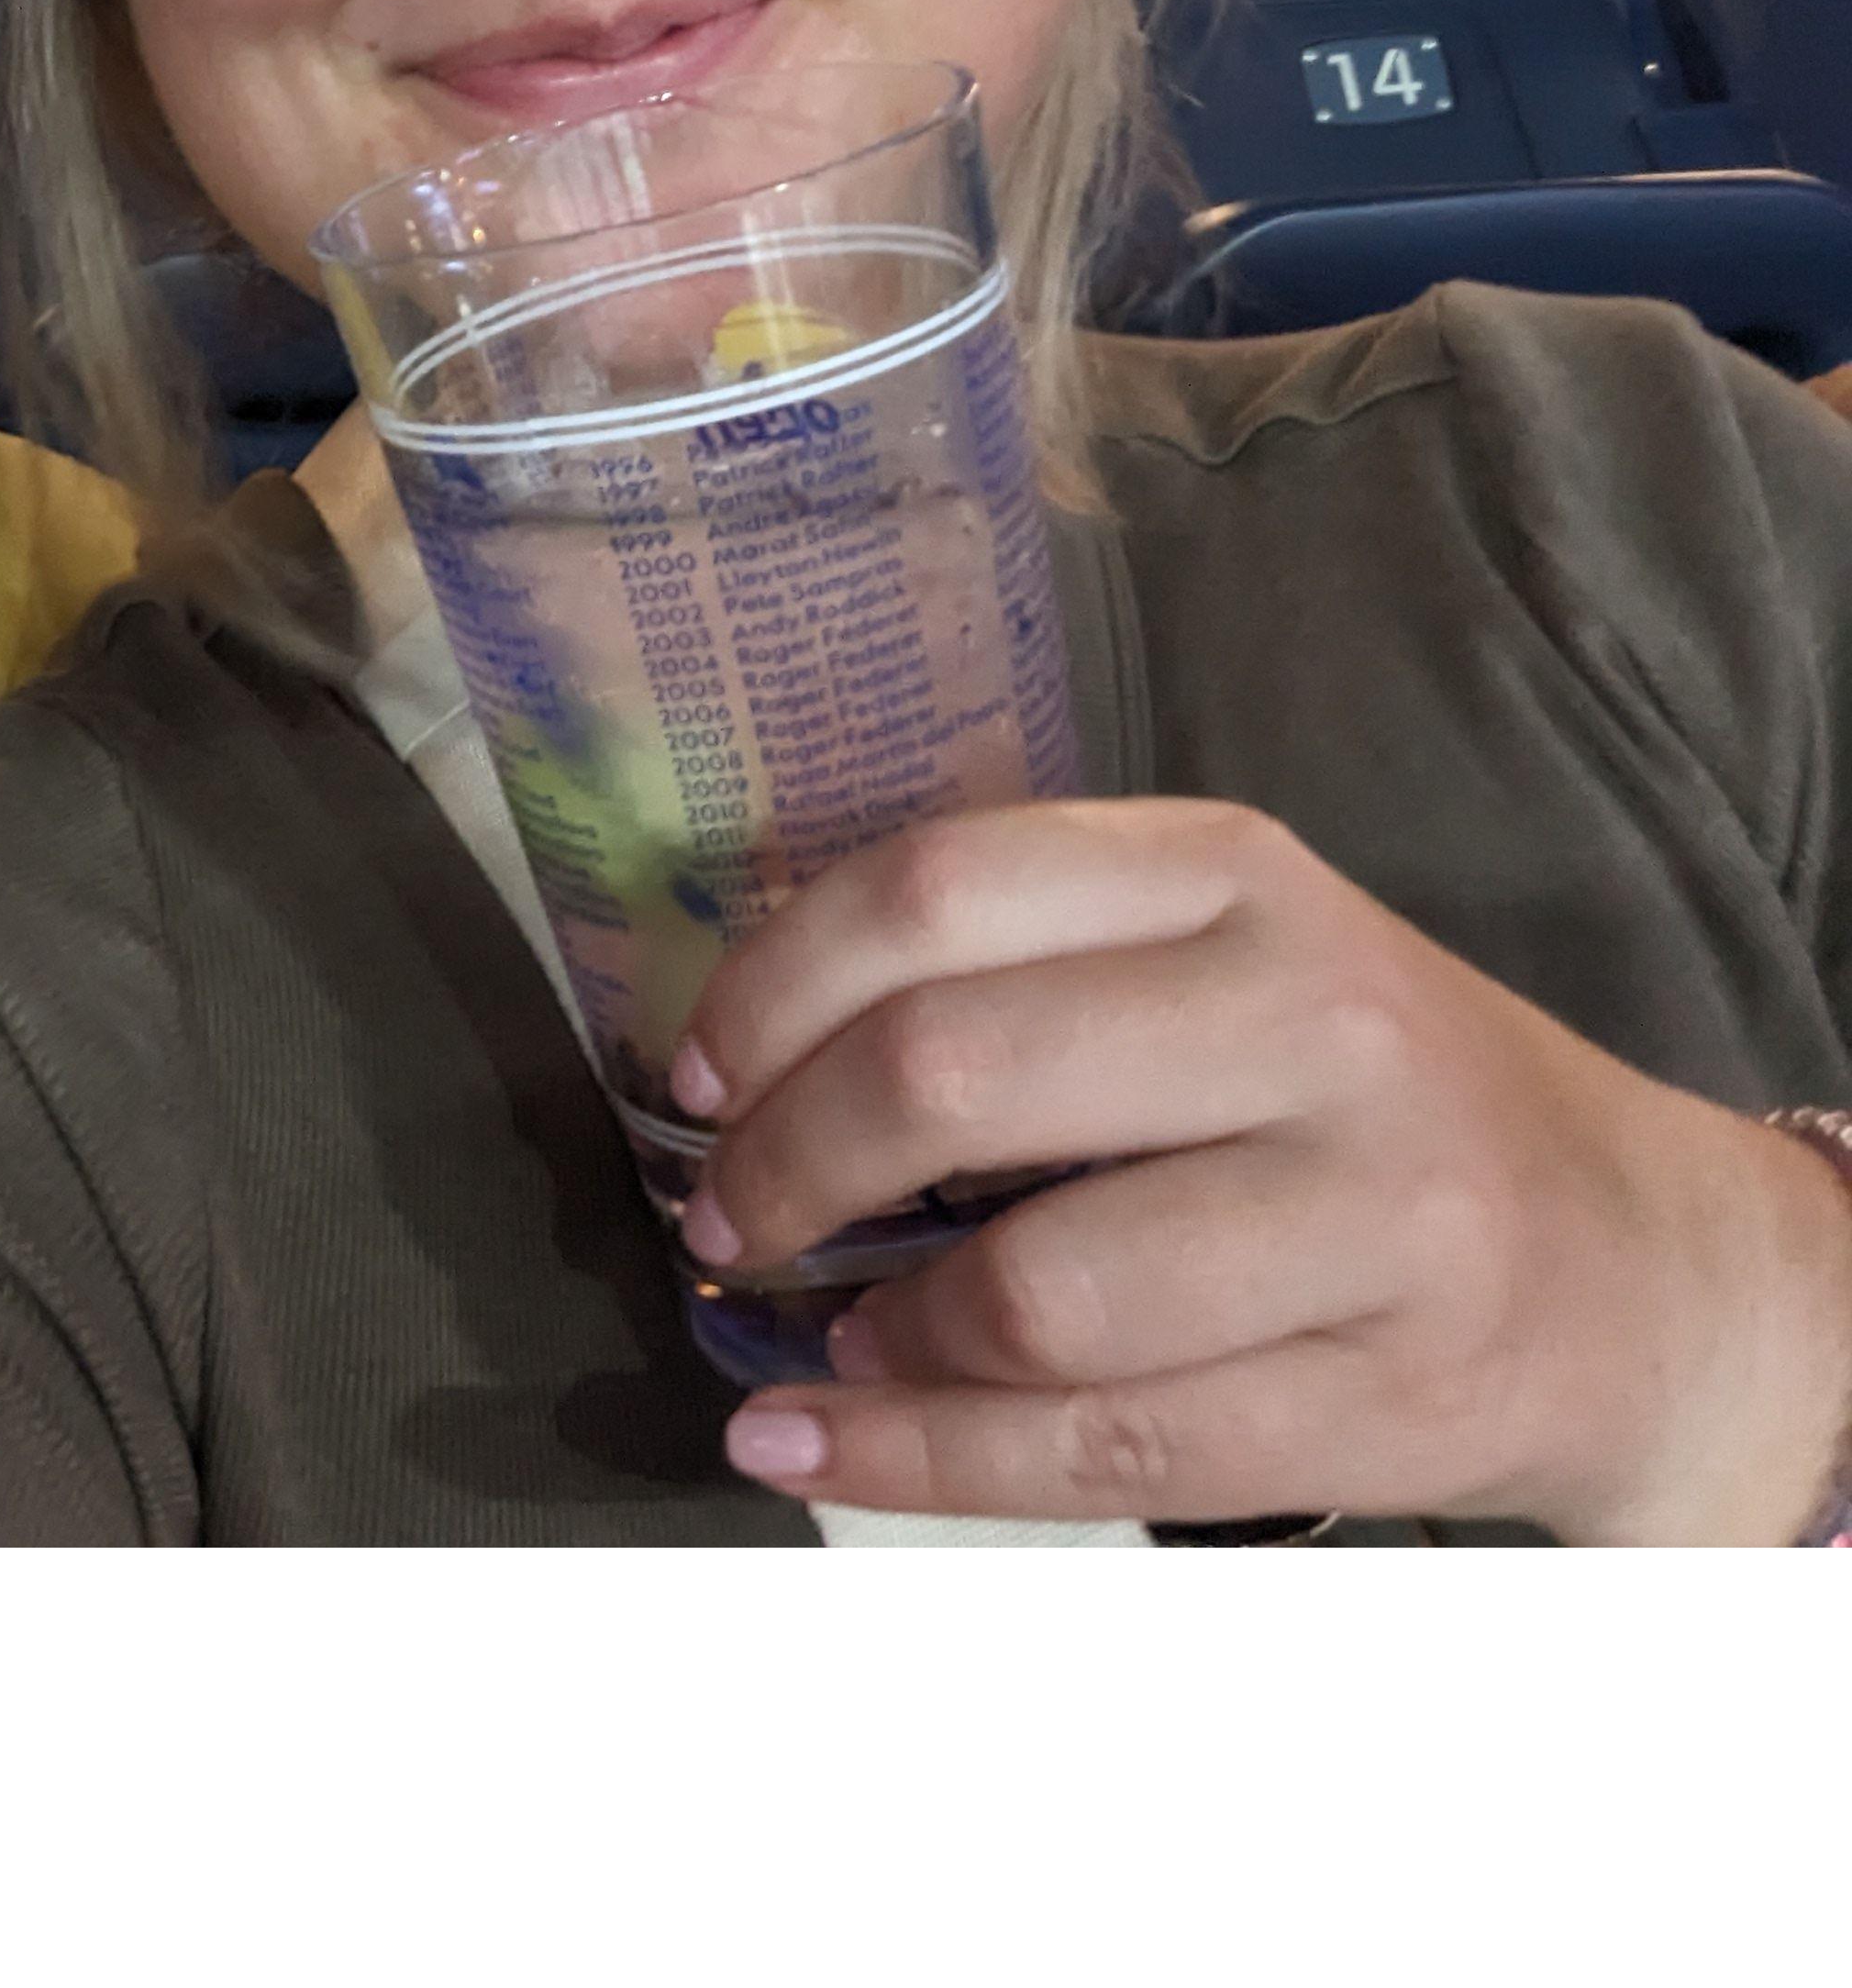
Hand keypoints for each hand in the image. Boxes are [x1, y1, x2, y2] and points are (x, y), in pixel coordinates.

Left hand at [670, 796, 1851, 1541]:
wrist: (1636, 1252)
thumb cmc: (1354, 1090)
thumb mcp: (1216, 949)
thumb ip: (1018, 962)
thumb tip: (740, 1054)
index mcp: (1232, 872)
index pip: (936, 889)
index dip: (771, 988)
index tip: (694, 1071)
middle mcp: (1311, 1017)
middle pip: (954, 1074)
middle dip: (783, 1161)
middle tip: (725, 1217)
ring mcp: (1371, 1213)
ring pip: (1029, 1290)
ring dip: (865, 1331)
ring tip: (818, 1333)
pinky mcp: (1391, 1397)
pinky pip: (1096, 1450)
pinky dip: (916, 1459)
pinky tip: (819, 1440)